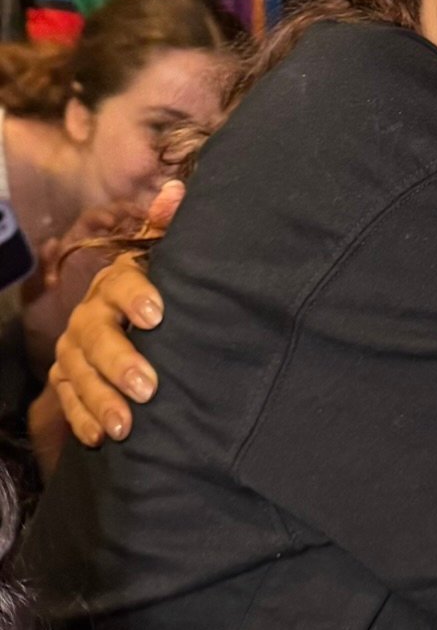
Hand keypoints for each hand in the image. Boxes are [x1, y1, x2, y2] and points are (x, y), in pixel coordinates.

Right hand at [48, 180, 179, 446]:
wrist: (136, 325)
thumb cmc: (162, 291)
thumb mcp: (170, 260)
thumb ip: (170, 227)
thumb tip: (175, 191)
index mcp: (117, 282)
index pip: (119, 283)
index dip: (136, 296)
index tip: (158, 315)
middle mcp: (89, 315)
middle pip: (94, 335)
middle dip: (119, 361)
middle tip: (148, 387)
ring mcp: (74, 350)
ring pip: (79, 373)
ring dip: (100, 399)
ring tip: (125, 425)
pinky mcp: (67, 379)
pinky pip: (68, 400)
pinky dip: (82, 419)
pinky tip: (100, 438)